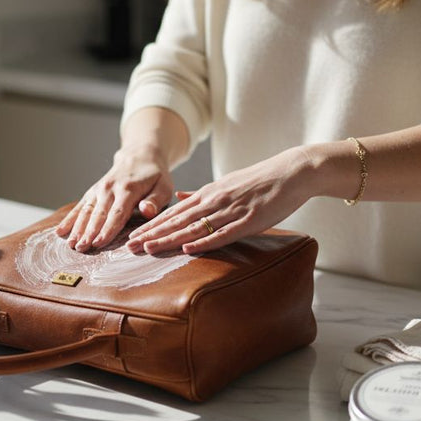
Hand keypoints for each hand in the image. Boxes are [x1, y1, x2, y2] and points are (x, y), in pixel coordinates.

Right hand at [55, 144, 175, 251]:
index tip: (99, 243)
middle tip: (81, 249)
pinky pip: (80, 206)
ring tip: (71, 244)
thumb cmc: (155, 176)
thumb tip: (147, 211)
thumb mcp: (163, 186)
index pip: (117, 213)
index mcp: (128, 189)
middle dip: (89, 232)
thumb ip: (155, 200)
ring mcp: (98, 190)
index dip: (107, 229)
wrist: (140, 156)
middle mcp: (109, 189)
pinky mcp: (93, 192)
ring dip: (77, 228)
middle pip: (98, 214)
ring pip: (86, 211)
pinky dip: (70, 219)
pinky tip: (60, 231)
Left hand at [126, 147, 314, 254]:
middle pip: (177, 220)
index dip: (151, 225)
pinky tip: (188, 248)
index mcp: (208, 193)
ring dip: (170, 238)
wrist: (292, 172)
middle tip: (129, 246)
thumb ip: (201, 193)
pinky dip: (205, 241)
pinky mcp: (249, 220)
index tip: (132, 236)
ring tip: (148, 249)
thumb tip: (179, 195)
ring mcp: (231, 210)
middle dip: (152, 234)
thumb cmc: (261, 181)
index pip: (174, 212)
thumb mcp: (226, 183)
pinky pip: (223, 233)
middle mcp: (214, 200)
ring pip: (194, 227)